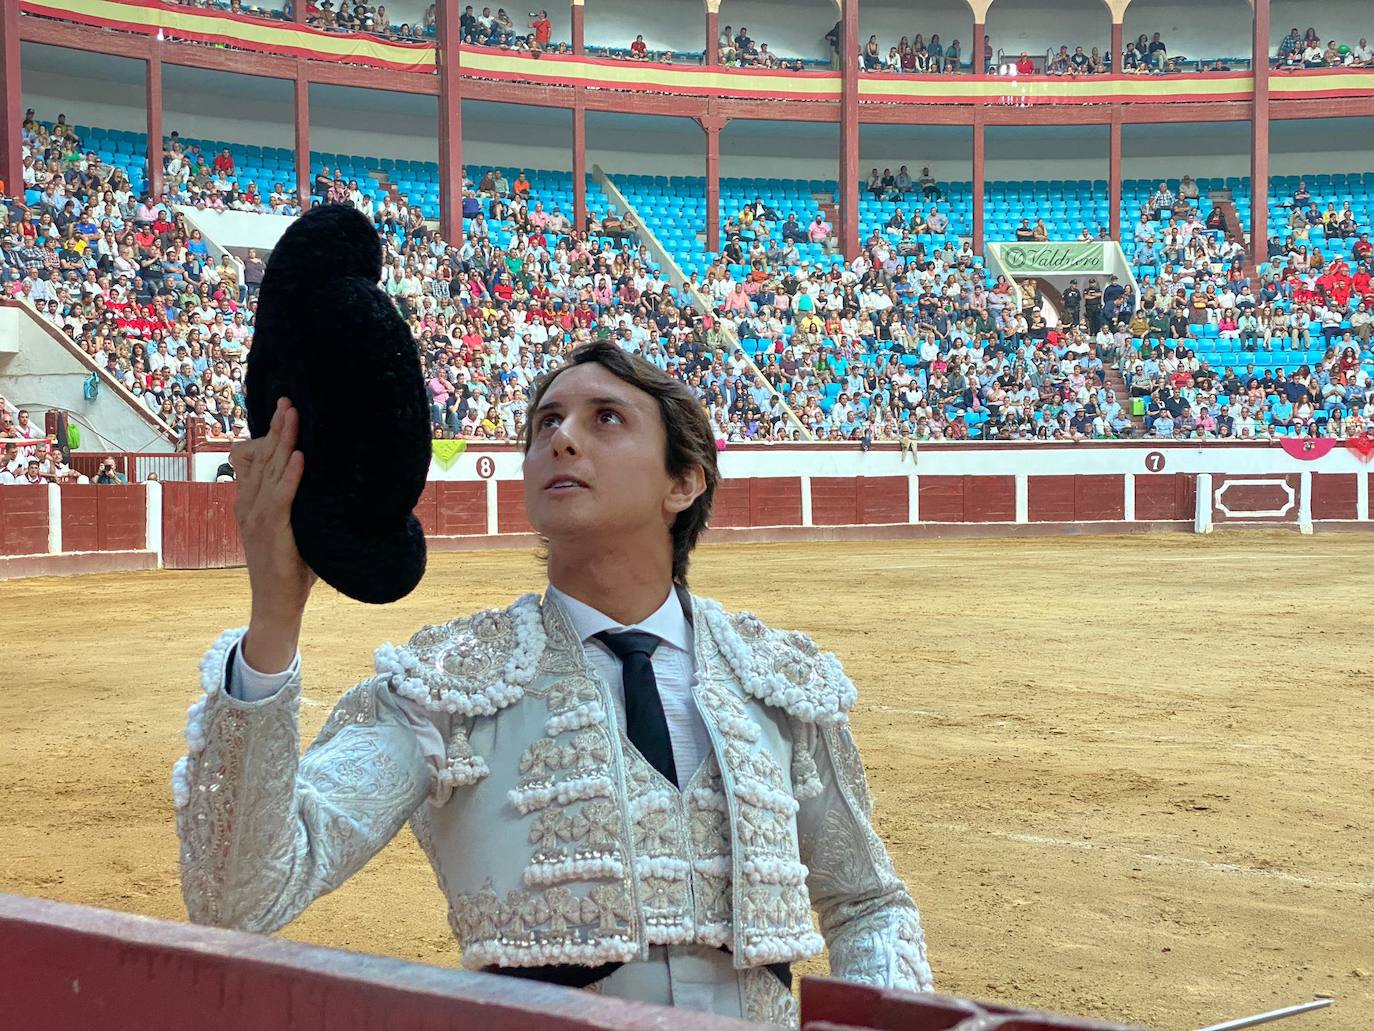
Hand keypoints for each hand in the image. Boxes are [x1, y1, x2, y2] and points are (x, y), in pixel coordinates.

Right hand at [233, 398, 313, 672]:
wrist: (275, 604)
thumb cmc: (290, 567)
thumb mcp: (296, 528)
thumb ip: (304, 506)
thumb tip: (334, 485)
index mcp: (251, 503)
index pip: (257, 459)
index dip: (268, 433)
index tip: (281, 408)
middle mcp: (249, 505)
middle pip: (261, 457)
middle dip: (276, 427)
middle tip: (288, 399)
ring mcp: (257, 518)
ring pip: (269, 471)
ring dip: (283, 441)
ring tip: (293, 415)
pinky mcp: (271, 533)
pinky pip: (281, 499)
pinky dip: (290, 476)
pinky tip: (299, 457)